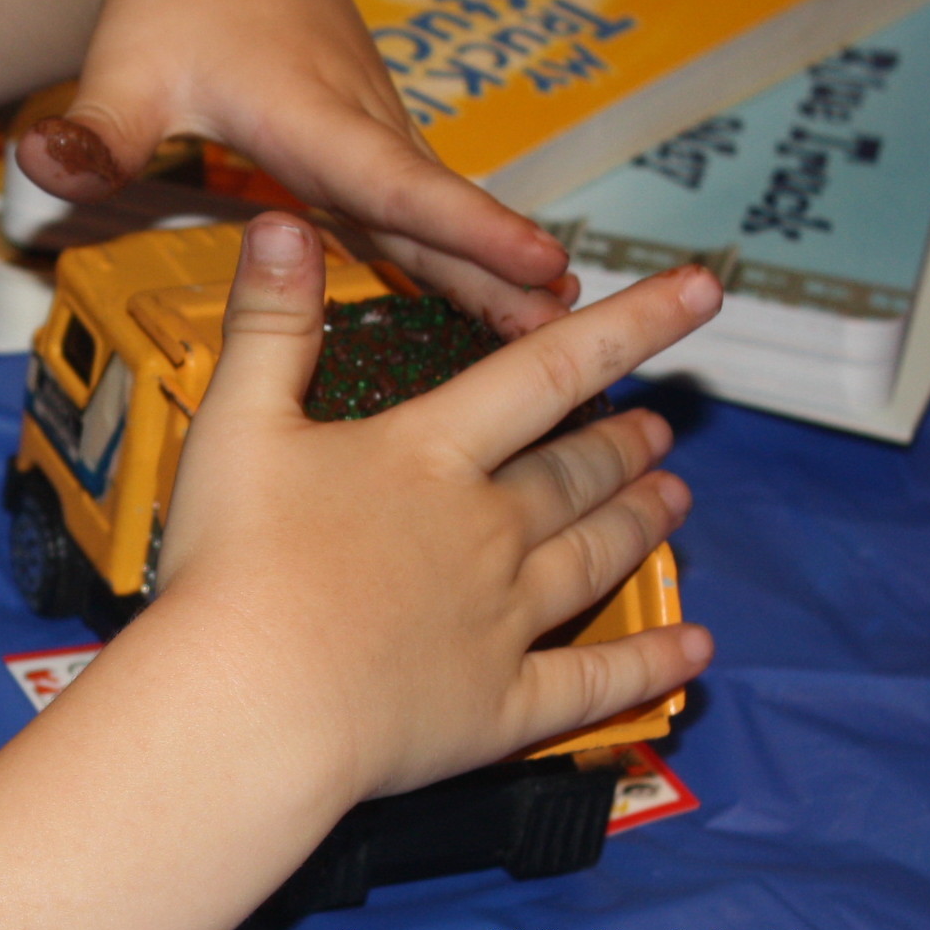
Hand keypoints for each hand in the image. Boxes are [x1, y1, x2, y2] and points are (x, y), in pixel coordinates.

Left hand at [11, 0, 581, 335]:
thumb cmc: (164, 5)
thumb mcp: (120, 71)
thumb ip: (93, 131)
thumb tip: (48, 165)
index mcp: (306, 114)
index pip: (394, 181)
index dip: (465, 227)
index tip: (536, 259)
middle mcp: (355, 124)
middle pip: (437, 208)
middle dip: (505, 267)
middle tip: (578, 330)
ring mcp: (369, 134)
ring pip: (438, 208)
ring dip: (500, 267)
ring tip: (564, 332)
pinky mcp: (369, 145)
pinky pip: (423, 206)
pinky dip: (470, 252)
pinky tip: (507, 310)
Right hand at [145, 213, 714, 804]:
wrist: (249, 708)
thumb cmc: (231, 568)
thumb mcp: (235, 427)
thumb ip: (270, 325)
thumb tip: (285, 221)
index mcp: (430, 457)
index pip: (545, 371)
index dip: (629, 325)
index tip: (698, 293)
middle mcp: (487, 531)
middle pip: (575, 473)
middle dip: (624, 444)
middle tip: (661, 430)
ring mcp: (502, 622)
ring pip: (594, 558)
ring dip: (639, 524)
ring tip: (674, 500)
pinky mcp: (499, 707)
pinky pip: (593, 682)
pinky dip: (649, 664)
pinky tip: (694, 651)